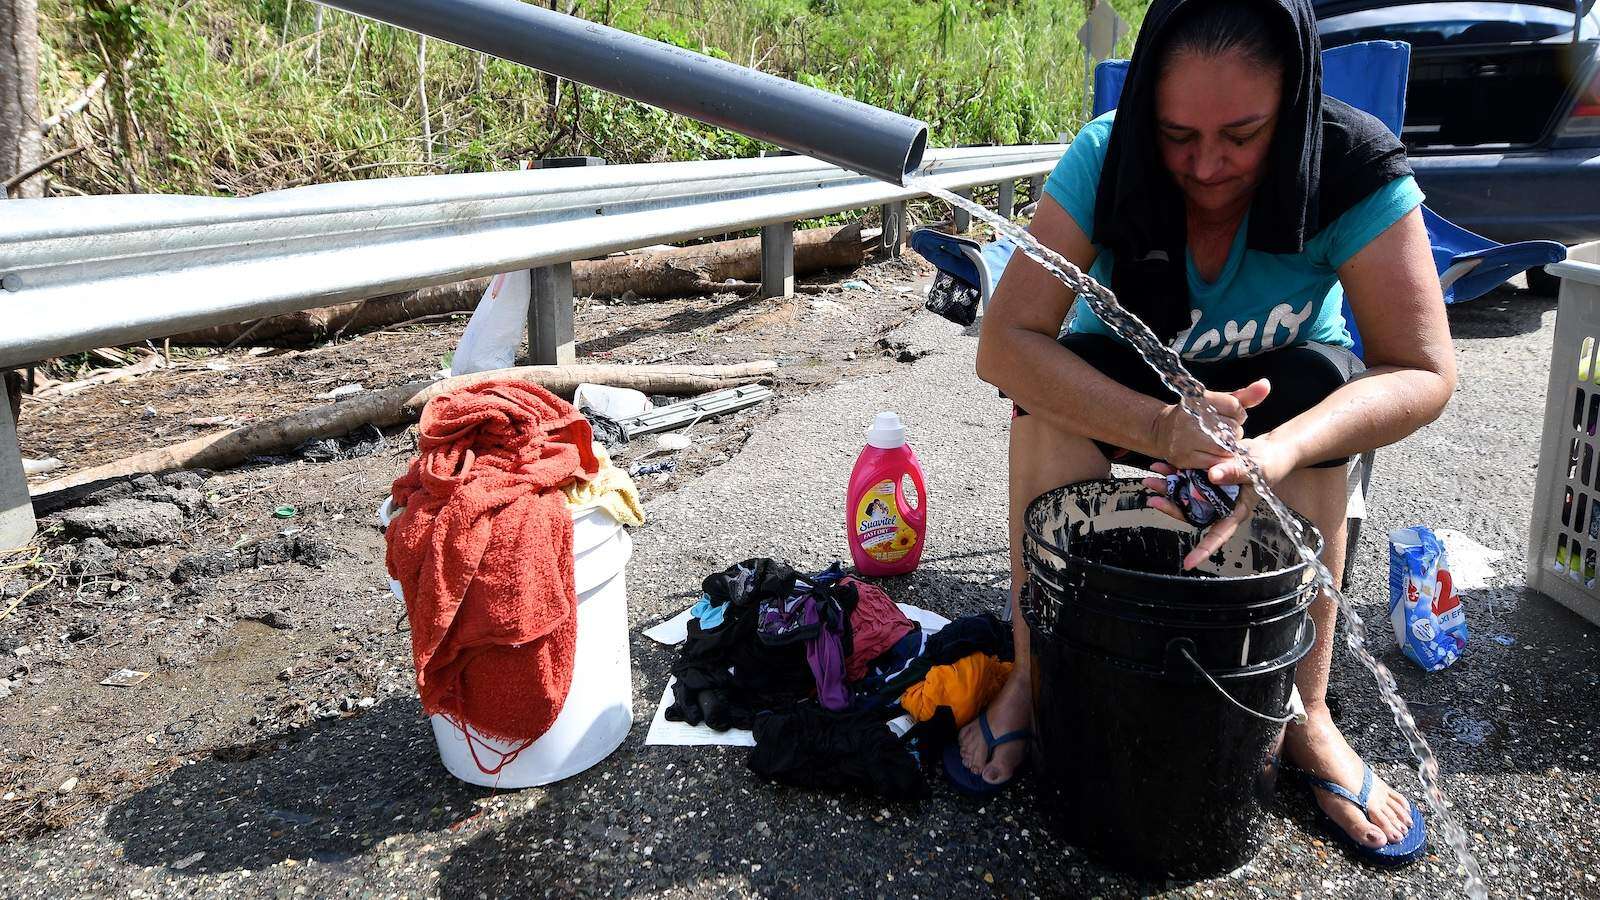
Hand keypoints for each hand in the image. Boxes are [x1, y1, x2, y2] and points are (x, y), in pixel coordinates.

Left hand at [1142, 433, 1301, 569]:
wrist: (1267, 451)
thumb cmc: (1268, 465)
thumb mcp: (1255, 469)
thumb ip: (1235, 472)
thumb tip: (1212, 476)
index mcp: (1235, 511)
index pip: (1219, 535)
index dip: (1204, 550)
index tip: (1188, 563)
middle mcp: (1219, 505)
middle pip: (1193, 513)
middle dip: (1172, 508)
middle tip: (1153, 501)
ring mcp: (1211, 492)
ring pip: (1185, 495)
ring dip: (1167, 488)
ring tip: (1150, 481)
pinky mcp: (1205, 477)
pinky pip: (1187, 477)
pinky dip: (1173, 472)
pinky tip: (1160, 466)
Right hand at [1148, 379, 1270, 470]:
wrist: (1162, 431)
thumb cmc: (1198, 415)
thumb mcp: (1219, 401)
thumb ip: (1245, 396)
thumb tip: (1266, 385)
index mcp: (1199, 399)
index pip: (1235, 407)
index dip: (1237, 414)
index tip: (1227, 416)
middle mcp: (1190, 417)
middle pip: (1232, 429)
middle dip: (1233, 432)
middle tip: (1221, 432)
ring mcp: (1185, 439)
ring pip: (1225, 448)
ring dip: (1228, 448)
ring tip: (1218, 443)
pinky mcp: (1184, 458)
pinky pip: (1215, 462)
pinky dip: (1219, 460)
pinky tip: (1212, 453)